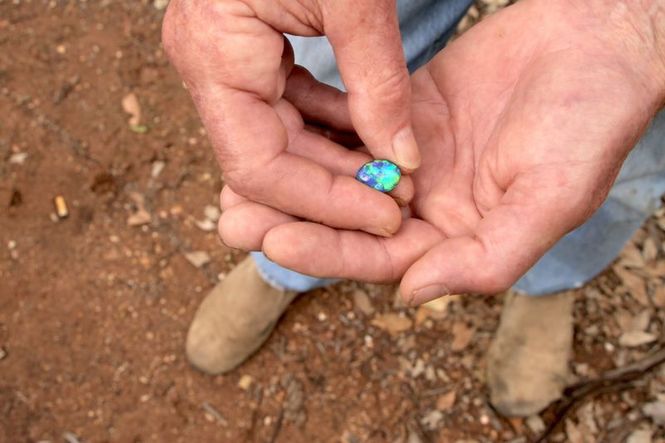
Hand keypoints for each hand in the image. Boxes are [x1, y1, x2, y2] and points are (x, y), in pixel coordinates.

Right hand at [162, 0, 419, 237]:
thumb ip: (379, 84)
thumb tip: (401, 162)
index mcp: (214, 55)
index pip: (258, 166)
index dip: (320, 202)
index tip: (383, 212)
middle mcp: (208, 67)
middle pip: (266, 163)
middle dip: (332, 190)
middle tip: (395, 205)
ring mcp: (225, 61)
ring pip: (276, 143)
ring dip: (333, 165)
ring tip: (390, 179)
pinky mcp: (250, 53)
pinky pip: (285, 109)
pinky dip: (328, 128)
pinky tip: (369, 140)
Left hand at [219, 0, 664, 302]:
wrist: (596, 47)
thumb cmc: (588, 124)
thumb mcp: (550, 200)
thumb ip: (486, 257)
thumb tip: (407, 295)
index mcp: (459, 237)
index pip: (382, 257)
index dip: (329, 250)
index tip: (275, 238)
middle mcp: (430, 205)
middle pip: (349, 222)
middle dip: (293, 220)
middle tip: (232, 218)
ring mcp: (416, 158)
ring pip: (342, 176)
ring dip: (293, 176)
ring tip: (234, 177)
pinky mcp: (406, 114)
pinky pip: (353, 125)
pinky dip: (316, 126)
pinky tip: (274, 123)